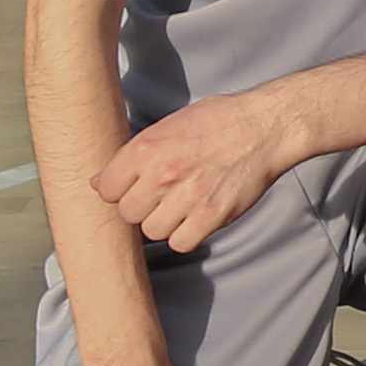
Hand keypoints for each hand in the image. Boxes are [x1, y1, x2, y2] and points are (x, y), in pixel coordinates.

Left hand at [98, 88, 305, 255]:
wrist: (265, 127)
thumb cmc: (219, 122)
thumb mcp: (169, 125)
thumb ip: (135, 153)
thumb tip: (100, 182)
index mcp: (147, 147)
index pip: (107, 190)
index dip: (119, 191)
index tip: (133, 188)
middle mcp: (163, 173)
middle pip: (128, 214)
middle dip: (142, 208)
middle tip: (161, 197)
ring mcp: (188, 196)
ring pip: (153, 231)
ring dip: (164, 223)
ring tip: (181, 206)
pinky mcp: (212, 215)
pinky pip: (181, 243)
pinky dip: (186, 235)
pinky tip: (195, 218)